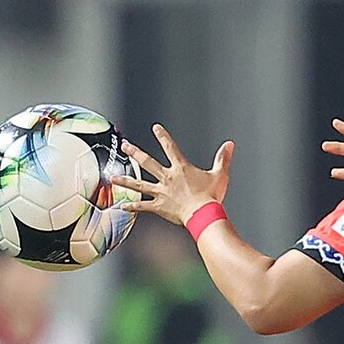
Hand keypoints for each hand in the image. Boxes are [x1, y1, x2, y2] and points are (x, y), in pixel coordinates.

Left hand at [111, 123, 235, 225]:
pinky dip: (132, 207)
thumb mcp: (219, 175)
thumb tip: (230, 144)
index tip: (155, 128)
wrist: (203, 215)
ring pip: (139, 184)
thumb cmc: (211, 196)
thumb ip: (223, 158)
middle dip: (134, 152)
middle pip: (147, 162)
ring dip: (125, 180)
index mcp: (181, 168)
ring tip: (113, 177)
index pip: (170, 147)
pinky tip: (121, 207)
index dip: (163, 136)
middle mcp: (167, 178)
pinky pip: (142, 206)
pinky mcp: (159, 207)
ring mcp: (161, 192)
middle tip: (124, 145)